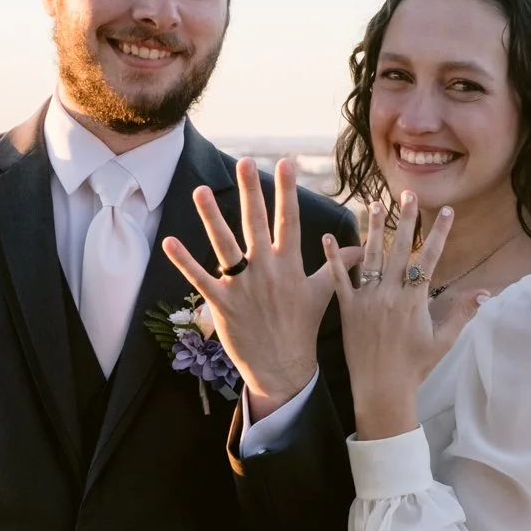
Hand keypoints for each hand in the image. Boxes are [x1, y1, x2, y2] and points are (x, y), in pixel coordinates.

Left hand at [162, 158, 357, 421]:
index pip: (289, 220)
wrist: (284, 368)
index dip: (287, 191)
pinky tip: (170, 242)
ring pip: (225, 245)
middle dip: (251, 192)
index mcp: (290, 265)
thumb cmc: (303, 329)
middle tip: (245, 162)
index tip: (286, 163)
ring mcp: (243, 286)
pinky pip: (200, 279)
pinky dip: (185, 261)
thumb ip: (338, 266)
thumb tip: (360, 249)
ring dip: (211, 217)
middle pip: (256, 224)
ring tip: (199, 190)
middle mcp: (266, 270)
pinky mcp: (223, 303)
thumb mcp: (324, 294)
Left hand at [322, 193, 487, 438]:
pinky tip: (327, 236)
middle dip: (406, 219)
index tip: (446, 211)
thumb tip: (486, 293)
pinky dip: (333, 258)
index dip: (439, 234)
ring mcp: (367, 300)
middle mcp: (391, 294)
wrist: (382, 390)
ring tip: (374, 203)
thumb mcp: (444, 340)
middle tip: (409, 193)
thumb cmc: (416, 367)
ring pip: (371, 257)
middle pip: (400, 249)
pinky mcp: (347, 309)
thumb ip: (463, 313)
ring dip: (373, 229)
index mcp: (415, 300)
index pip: (430, 258)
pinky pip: (339, 280)